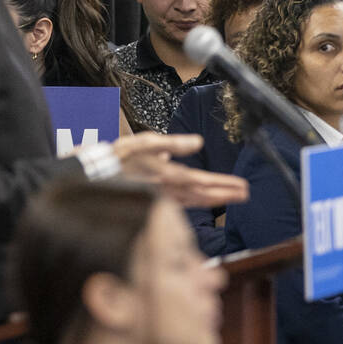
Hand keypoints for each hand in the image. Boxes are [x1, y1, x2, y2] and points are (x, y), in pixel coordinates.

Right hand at [110, 133, 249, 207]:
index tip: (242, 187)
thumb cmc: (119, 157)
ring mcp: (164, 196)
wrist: (96, 175)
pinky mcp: (158, 197)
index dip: (224, 185)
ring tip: (235, 196)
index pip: (203, 183)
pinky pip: (184, 201)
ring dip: (216, 198)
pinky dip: (199, 201)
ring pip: (196, 199)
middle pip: (204, 194)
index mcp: (169, 176)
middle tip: (246, 194)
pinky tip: (207, 198)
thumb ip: (173, 143)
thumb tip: (197, 142)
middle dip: (226, 194)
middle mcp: (169, 189)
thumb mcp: (145, 143)